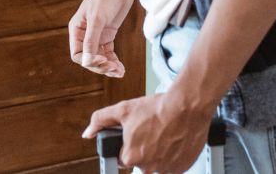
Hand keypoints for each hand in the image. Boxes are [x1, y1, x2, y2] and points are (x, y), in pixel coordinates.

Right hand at [67, 0, 134, 77]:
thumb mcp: (97, 19)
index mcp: (77, 29)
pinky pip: (109, 53)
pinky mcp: (108, 34)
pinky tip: (121, 68)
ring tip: (120, 71)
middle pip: (89, 58)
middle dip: (101, 66)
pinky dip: (114, 61)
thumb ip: (91, 41)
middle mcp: (85, 34)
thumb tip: (85, 62)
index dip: (89, 62)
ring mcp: (97, 35)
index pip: (77, 55)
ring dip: (109, 67)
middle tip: (114, 69)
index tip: (104, 60)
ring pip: (100, 58)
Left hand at [83, 91, 211, 173]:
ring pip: (157, 165)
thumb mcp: (123, 109)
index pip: (123, 158)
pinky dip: (172, 156)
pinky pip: (172, 166)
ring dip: (159, 153)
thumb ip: (101, 121)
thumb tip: (88, 133)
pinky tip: (173, 141)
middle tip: (152, 132)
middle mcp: (148, 167)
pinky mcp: (181, 168)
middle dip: (144, 149)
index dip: (128, 145)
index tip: (136, 136)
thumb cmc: (158, 109)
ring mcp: (166, 170)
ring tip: (164, 135)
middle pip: (140, 162)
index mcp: (131, 156)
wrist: (187, 107)